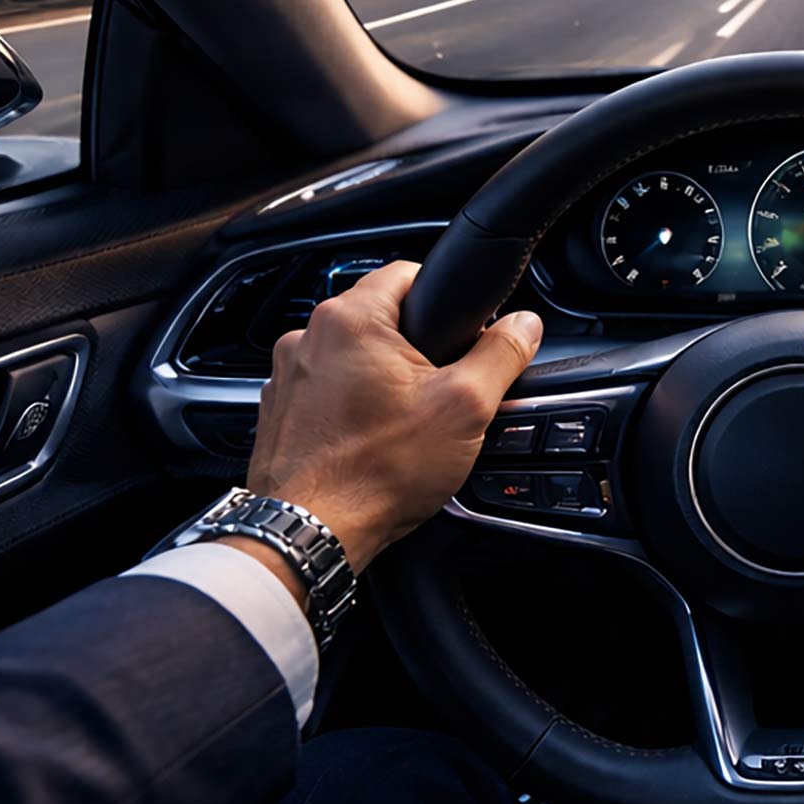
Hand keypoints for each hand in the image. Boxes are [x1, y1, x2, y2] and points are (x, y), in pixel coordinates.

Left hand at [244, 261, 541, 577]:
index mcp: (351, 319)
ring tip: (405, 423)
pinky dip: (350, 408)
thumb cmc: (376, 472)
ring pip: (351, 358)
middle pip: (380, 319)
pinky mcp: (279, 413)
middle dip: (415, 348)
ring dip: (380, 379)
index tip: (464, 330)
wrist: (312, 530)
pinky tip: (372, 441)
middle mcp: (306, 338)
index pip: (408, 273)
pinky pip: (325, 392)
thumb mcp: (465, 407)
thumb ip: (502, 354)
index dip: (447, 299)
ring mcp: (286, 377)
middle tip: (441, 390)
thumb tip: (524, 325)